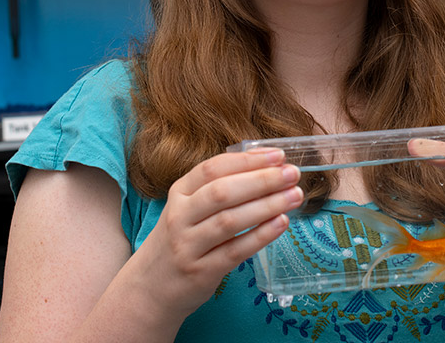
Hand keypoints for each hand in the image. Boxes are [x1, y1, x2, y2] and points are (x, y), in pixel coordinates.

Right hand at [142, 148, 303, 321]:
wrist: (150, 288)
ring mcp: (188, 245)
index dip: (247, 160)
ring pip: (230, 221)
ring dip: (267, 205)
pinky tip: (281, 223)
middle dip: (262, 180)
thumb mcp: (188, 207)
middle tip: (292, 174)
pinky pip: (235, 251)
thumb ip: (218, 187)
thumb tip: (266, 166)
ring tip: (295, 196)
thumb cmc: (181, 239)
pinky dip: (261, 235)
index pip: (213, 168)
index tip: (278, 155)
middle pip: (222, 192)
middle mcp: (180, 216)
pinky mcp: (201, 271)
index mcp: (179, 192)